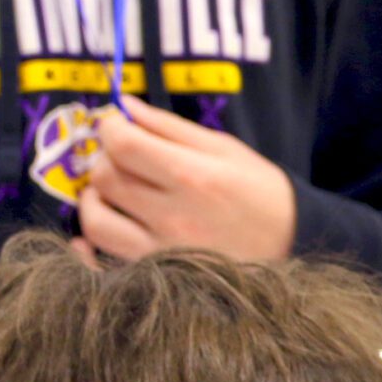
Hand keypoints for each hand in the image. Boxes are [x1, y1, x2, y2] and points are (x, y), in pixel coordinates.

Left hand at [75, 101, 296, 263]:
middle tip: (121, 158)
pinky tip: (103, 226)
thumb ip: (169, 127)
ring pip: (95, 221)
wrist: (291, 246)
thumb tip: (124, 105)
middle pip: (105, 178)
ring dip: (95, 198)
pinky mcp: (156, 276)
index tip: (115, 125)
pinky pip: (102, 261)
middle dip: (104, 158)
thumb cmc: (258, 192)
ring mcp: (162, 252)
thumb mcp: (223, 148)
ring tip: (114, 192)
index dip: (109, 127)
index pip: (123, 144)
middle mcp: (173, 216)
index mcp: (192, 176)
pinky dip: (90, 243)